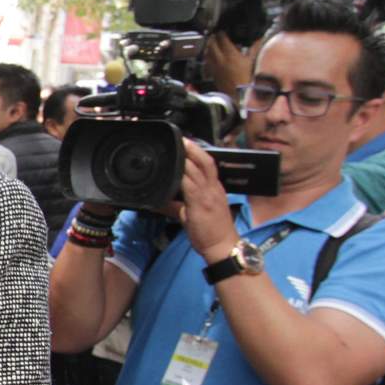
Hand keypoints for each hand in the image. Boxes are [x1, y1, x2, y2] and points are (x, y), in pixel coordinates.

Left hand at [179, 140, 238, 261]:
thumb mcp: (193, 213)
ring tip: (178, 147)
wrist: (222, 246)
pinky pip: (191, 186)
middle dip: (194, 148)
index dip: (198, 152)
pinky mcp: (201, 204)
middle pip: (205, 161)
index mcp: (214, 188)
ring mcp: (208, 195)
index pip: (208, 164)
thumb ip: (178, 204)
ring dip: (187, 157)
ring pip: (199, 169)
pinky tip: (174, 170)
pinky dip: (182, 176)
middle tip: (181, 138)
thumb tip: (161, 199)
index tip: (187, 143)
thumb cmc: (211, 231)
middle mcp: (213, 188)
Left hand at [206, 32, 259, 99]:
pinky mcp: (213, 75)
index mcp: (230, 54)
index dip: (222, 34)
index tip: (222, 31)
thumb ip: (254, 49)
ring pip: (207, 54)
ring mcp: (215, 68)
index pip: (222, 39)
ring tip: (210, 44)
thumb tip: (259, 40)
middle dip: (212, 39)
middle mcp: (220, 60)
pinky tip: (209, 58)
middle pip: (212, 45)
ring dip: (208, 48)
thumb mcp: (253, 62)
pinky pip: (207, 64)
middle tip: (214, 36)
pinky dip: (208, 59)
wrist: (240, 95)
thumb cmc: (248, 79)